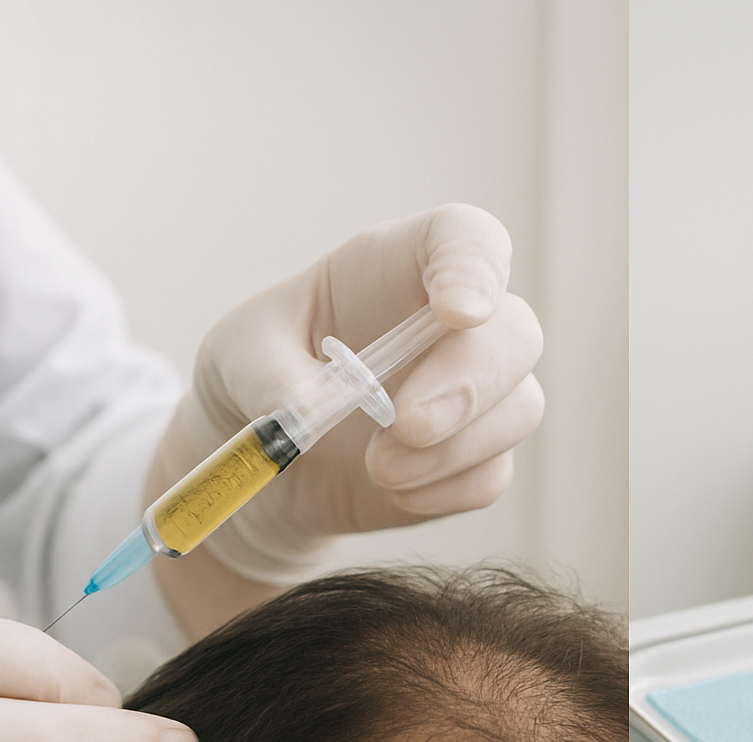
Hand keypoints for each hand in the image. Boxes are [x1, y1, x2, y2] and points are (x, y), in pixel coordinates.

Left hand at [148, 203, 543, 637]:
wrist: (269, 464)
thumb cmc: (256, 376)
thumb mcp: (234, 359)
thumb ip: (265, 375)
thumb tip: (304, 412)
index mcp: (396, 269)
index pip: (467, 240)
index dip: (476, 267)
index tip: (457, 313)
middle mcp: (451, 326)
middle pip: (515, 332)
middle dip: (471, 382)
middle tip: (404, 425)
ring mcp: (474, 393)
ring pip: (518, 408)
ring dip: (452, 448)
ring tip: (376, 468)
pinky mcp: (474, 457)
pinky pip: (491, 475)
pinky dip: (443, 490)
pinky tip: (392, 490)